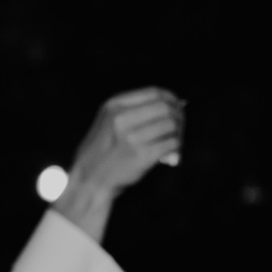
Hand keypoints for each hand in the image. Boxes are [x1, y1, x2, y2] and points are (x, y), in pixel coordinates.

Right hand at [67, 87, 184, 195]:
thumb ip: (131, 110)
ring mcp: (133, 137)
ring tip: (177, 139)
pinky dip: (177, 146)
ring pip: (171, 125)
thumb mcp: (107, 120)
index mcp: (115, 105)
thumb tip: (168, 105)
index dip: (171, 98)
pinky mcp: (143, 156)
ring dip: (179, 132)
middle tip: (181, 124)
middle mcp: (123, 119)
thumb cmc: (102, 151)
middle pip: (165, 107)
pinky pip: (171, 144)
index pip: (154, 92)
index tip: (177, 105)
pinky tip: (174, 151)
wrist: (90, 179)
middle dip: (178, 115)